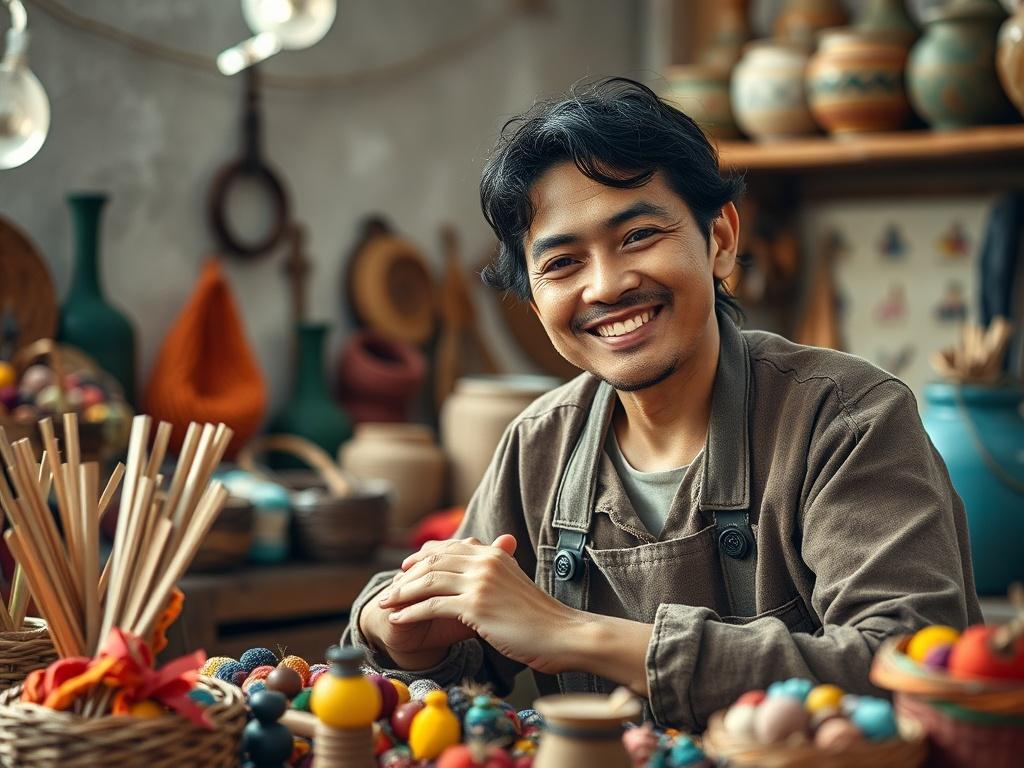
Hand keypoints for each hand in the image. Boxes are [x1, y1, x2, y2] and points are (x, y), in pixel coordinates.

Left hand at [379, 534, 578, 674]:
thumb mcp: (516, 587)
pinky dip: (411, 612)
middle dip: (407, 574)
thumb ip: (496, 577)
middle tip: (390, 588)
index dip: (425, 555)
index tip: (408, 566)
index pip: (450, 547)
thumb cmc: (543, 619)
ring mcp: (480, 582)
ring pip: (429, 580)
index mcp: (495, 554)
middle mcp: (486, 562)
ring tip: (386, 603)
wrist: (564, 634)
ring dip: (402, 592)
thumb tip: (478, 581)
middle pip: (434, 561)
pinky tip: (398, 619)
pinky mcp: (476, 606)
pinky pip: (432, 605)